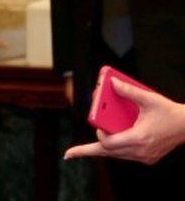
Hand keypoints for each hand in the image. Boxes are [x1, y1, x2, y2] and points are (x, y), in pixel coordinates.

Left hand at [64, 78, 184, 164]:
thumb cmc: (170, 112)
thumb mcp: (149, 98)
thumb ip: (128, 90)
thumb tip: (111, 83)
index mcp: (139, 138)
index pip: (109, 144)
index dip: (99, 136)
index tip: (97, 126)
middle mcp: (141, 151)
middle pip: (108, 153)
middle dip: (88, 151)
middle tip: (70, 154)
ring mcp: (145, 157)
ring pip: (116, 156)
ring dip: (101, 150)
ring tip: (82, 151)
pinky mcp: (147, 158)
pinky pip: (124, 155)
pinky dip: (115, 149)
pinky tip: (106, 143)